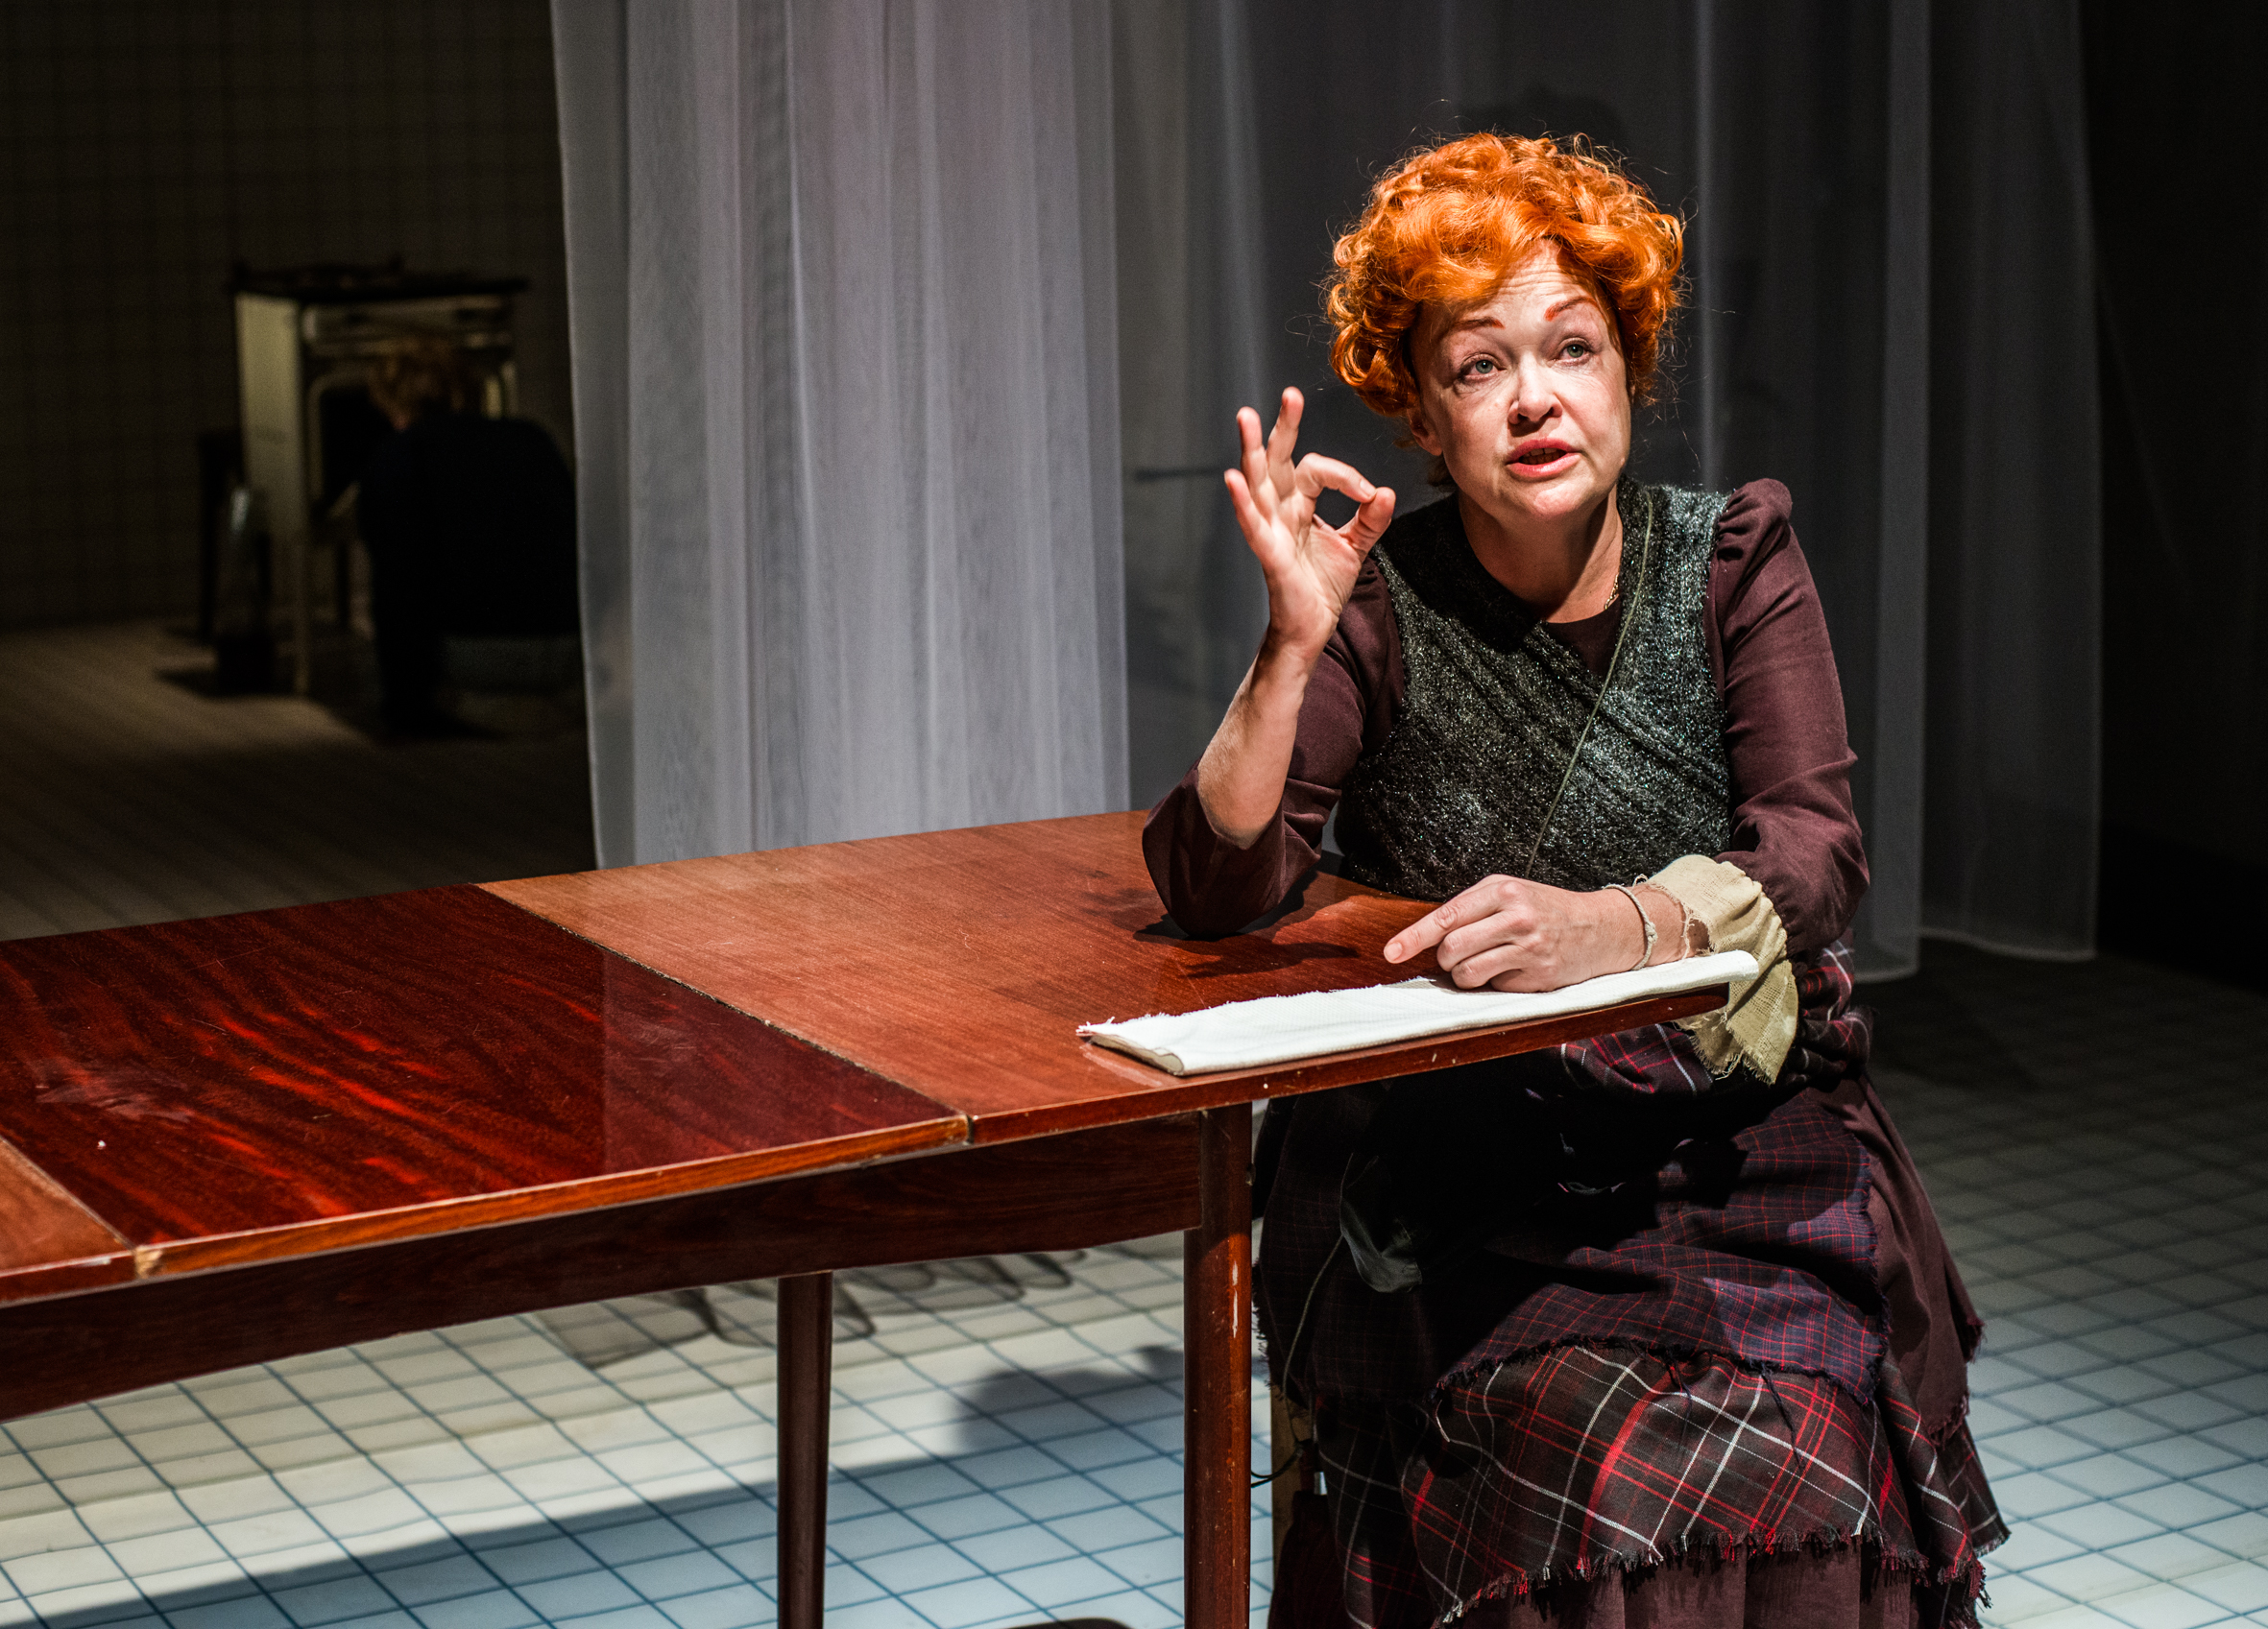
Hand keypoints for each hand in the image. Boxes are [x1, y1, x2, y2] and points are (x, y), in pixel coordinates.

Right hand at [1224, 388, 1396, 658]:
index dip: (1347, 477)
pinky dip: (1242, 502)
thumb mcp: (1355, 546)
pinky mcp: (1268, 554)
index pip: (1318, 471)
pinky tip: (1233, 480)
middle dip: (1283, 427)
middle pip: (1278, 460)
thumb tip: (1386, 491)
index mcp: (1300, 505)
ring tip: (1246, 418)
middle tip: (1290, 394)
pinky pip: (1253, 524)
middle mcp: (1281, 511)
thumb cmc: (1324, 587)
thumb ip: (1370, 518)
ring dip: (1252, 450)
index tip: (1370, 494)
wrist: (1313, 629)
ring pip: (1258, 482)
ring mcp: (1271, 530)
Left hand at [1383, 875, 1642, 991]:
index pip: (1447, 916)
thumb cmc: (1545, 908)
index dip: (1414, 937)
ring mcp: (1529, 948)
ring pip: (1467, 974)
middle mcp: (1516, 917)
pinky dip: (1498, 983)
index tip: (1392, 952)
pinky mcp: (1539, 976)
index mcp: (1503, 890)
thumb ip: (1471, 907)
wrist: (1601, 927)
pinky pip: (1495, 988)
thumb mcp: (1510, 891)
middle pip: (1452, 949)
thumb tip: (1429, 936)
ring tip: (1488, 962)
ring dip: (1467, 975)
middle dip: (1446, 959)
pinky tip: (1517, 969)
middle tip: (1460, 955)